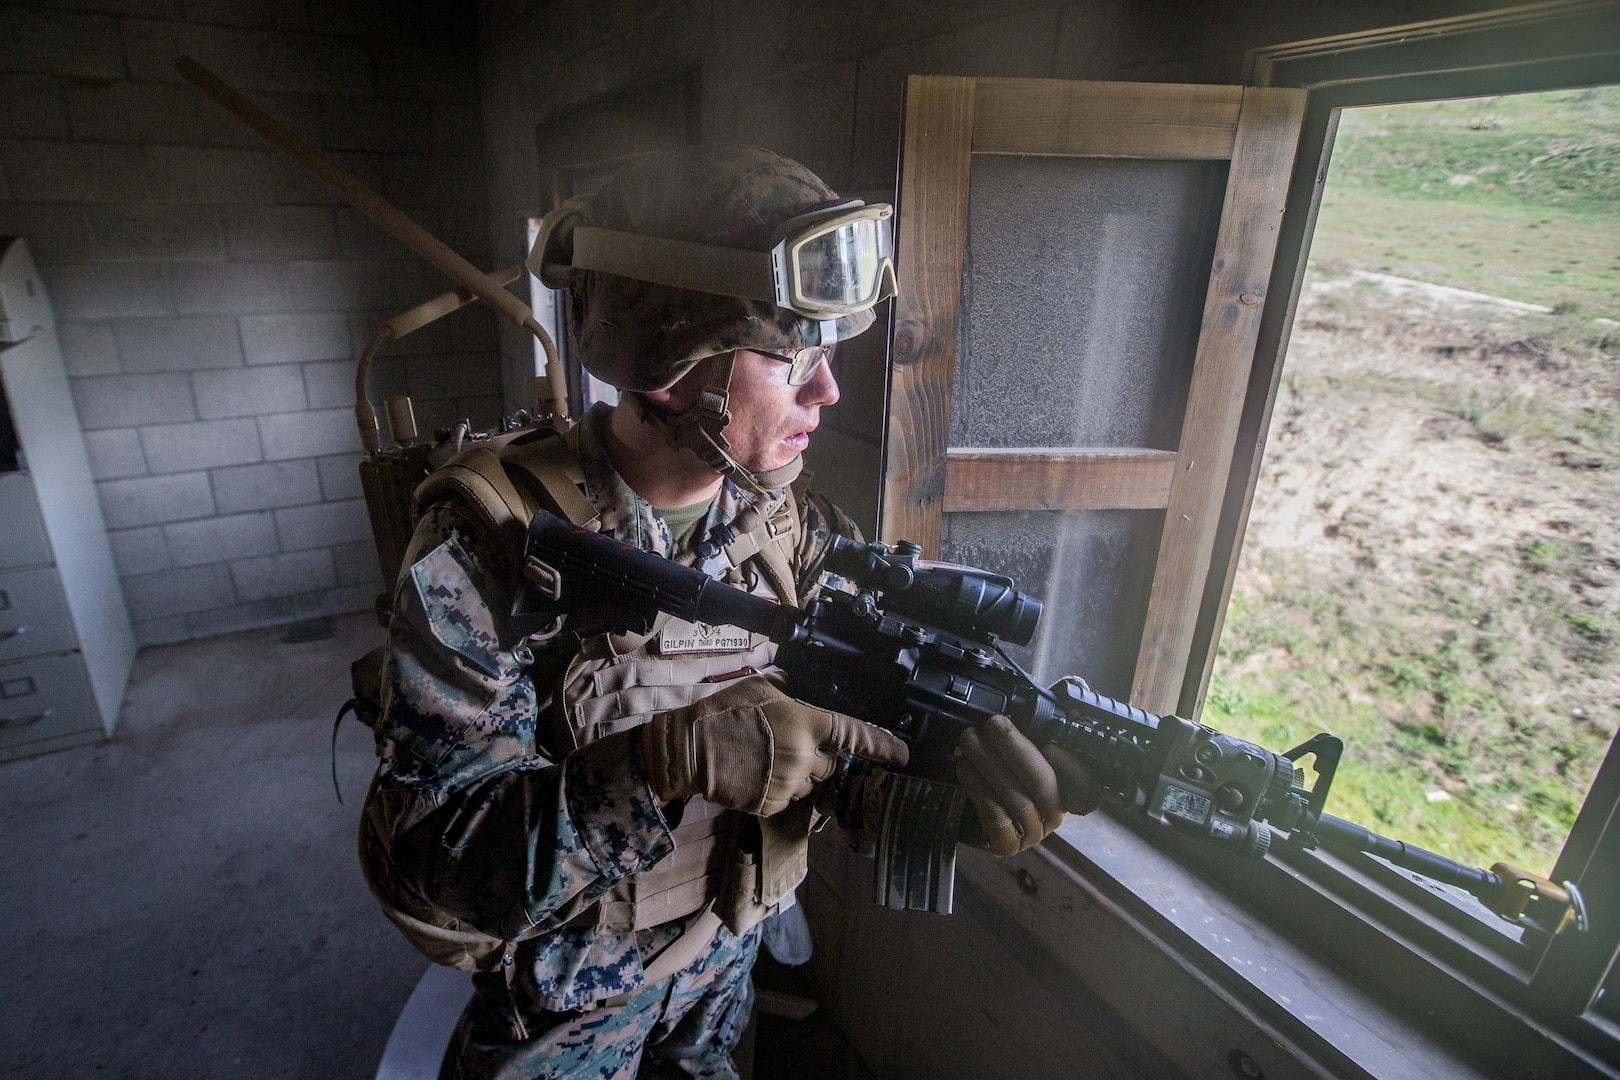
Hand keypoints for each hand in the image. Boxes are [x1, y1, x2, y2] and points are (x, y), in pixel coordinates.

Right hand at [641, 676, 909, 816]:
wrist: (689, 750)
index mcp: (807, 724)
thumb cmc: (724, 712)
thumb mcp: (761, 688)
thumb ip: (790, 691)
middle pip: (830, 763)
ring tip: (766, 758)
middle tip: (787, 743)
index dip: (883, 745)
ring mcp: (790, 784)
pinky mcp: (772, 805)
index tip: (903, 754)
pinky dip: (778, 789)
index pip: (855, 734)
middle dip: (816, 755)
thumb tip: (799, 689)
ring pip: (809, 783)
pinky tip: (756, 773)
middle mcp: (806, 757)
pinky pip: (787, 798)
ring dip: (797, 774)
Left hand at [956, 716, 1100, 856]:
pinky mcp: (1005, 845)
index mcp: (1066, 790)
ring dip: (989, 765)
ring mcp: (1031, 833)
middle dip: (1016, 750)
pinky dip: (979, 790)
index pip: (1087, 788)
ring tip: (969, 741)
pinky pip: (996, 818)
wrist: (961, 804)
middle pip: (1045, 786)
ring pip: (1017, 799)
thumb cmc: (997, 768)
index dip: (1074, 768)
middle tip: (992, 725)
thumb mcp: (1021, 741)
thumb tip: (1073, 683)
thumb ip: (1046, 716)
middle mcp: (1053, 815)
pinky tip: (965, 770)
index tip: (1051, 744)